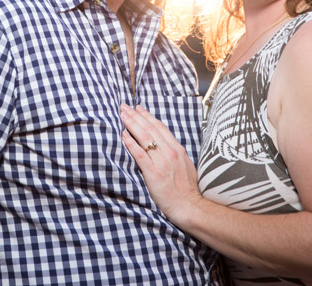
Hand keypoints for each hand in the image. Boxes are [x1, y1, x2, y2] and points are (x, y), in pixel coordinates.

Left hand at [120, 104, 201, 222]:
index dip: (147, 116)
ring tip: (122, 115)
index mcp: (177, 149)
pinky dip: (130, 143)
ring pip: (144, 137)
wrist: (189, 205)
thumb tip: (164, 145)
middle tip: (124, 106)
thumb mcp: (185, 165)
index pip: (160, 127)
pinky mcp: (154, 172)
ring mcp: (162, 161)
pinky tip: (123, 135)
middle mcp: (170, 152)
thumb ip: (174, 153)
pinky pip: (140, 154)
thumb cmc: (187, 189)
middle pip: (150, 128)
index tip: (138, 108)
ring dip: (131, 124)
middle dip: (135, 116)